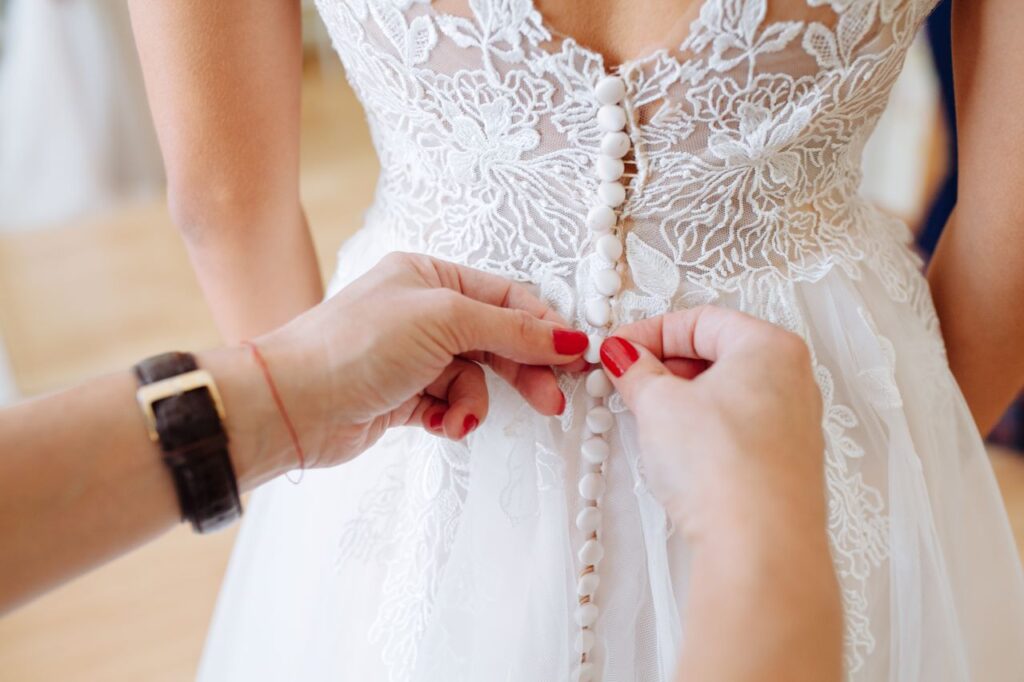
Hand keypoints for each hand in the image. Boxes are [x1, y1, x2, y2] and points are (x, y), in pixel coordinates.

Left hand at [230, 253, 588, 479]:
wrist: (292, 404)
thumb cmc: (356, 345)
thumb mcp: (444, 321)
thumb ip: (511, 331)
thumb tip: (568, 338)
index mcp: (429, 276)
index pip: (505, 298)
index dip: (543, 327)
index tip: (576, 356)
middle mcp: (421, 312)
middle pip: (495, 340)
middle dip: (523, 371)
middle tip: (554, 399)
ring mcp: (412, 355)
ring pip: (474, 379)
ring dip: (475, 401)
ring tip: (460, 417)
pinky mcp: (403, 396)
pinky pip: (450, 405)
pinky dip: (453, 416)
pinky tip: (444, 426)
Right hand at [598, 306, 825, 541]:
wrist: (760, 546)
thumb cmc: (725, 467)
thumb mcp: (659, 404)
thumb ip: (636, 371)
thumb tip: (624, 357)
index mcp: (771, 347)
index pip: (700, 320)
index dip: (649, 332)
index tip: (618, 350)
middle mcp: (792, 380)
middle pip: (715, 353)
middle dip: (664, 365)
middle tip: (626, 382)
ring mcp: (792, 424)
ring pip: (725, 392)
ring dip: (680, 398)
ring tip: (646, 417)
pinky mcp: (782, 463)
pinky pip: (735, 428)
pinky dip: (701, 428)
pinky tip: (676, 450)